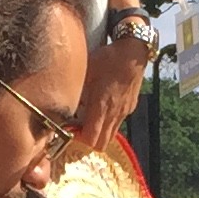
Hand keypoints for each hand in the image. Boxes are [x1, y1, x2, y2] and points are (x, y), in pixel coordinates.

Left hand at [73, 33, 156, 159]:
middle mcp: (114, 114)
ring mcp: (124, 112)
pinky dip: (108, 122)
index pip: (91, 139)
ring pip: (111, 135)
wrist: (133, 52)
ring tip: (90, 119)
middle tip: (79, 128)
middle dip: (89, 141)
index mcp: (101, 107)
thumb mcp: (86, 73)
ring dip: (99, 132)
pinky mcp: (130, 107)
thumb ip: (76, 93)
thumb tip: (65, 106)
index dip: (79, 139)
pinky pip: (118, 123)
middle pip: (102, 144)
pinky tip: (102, 108)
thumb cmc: (107, 59)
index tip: (70, 129)